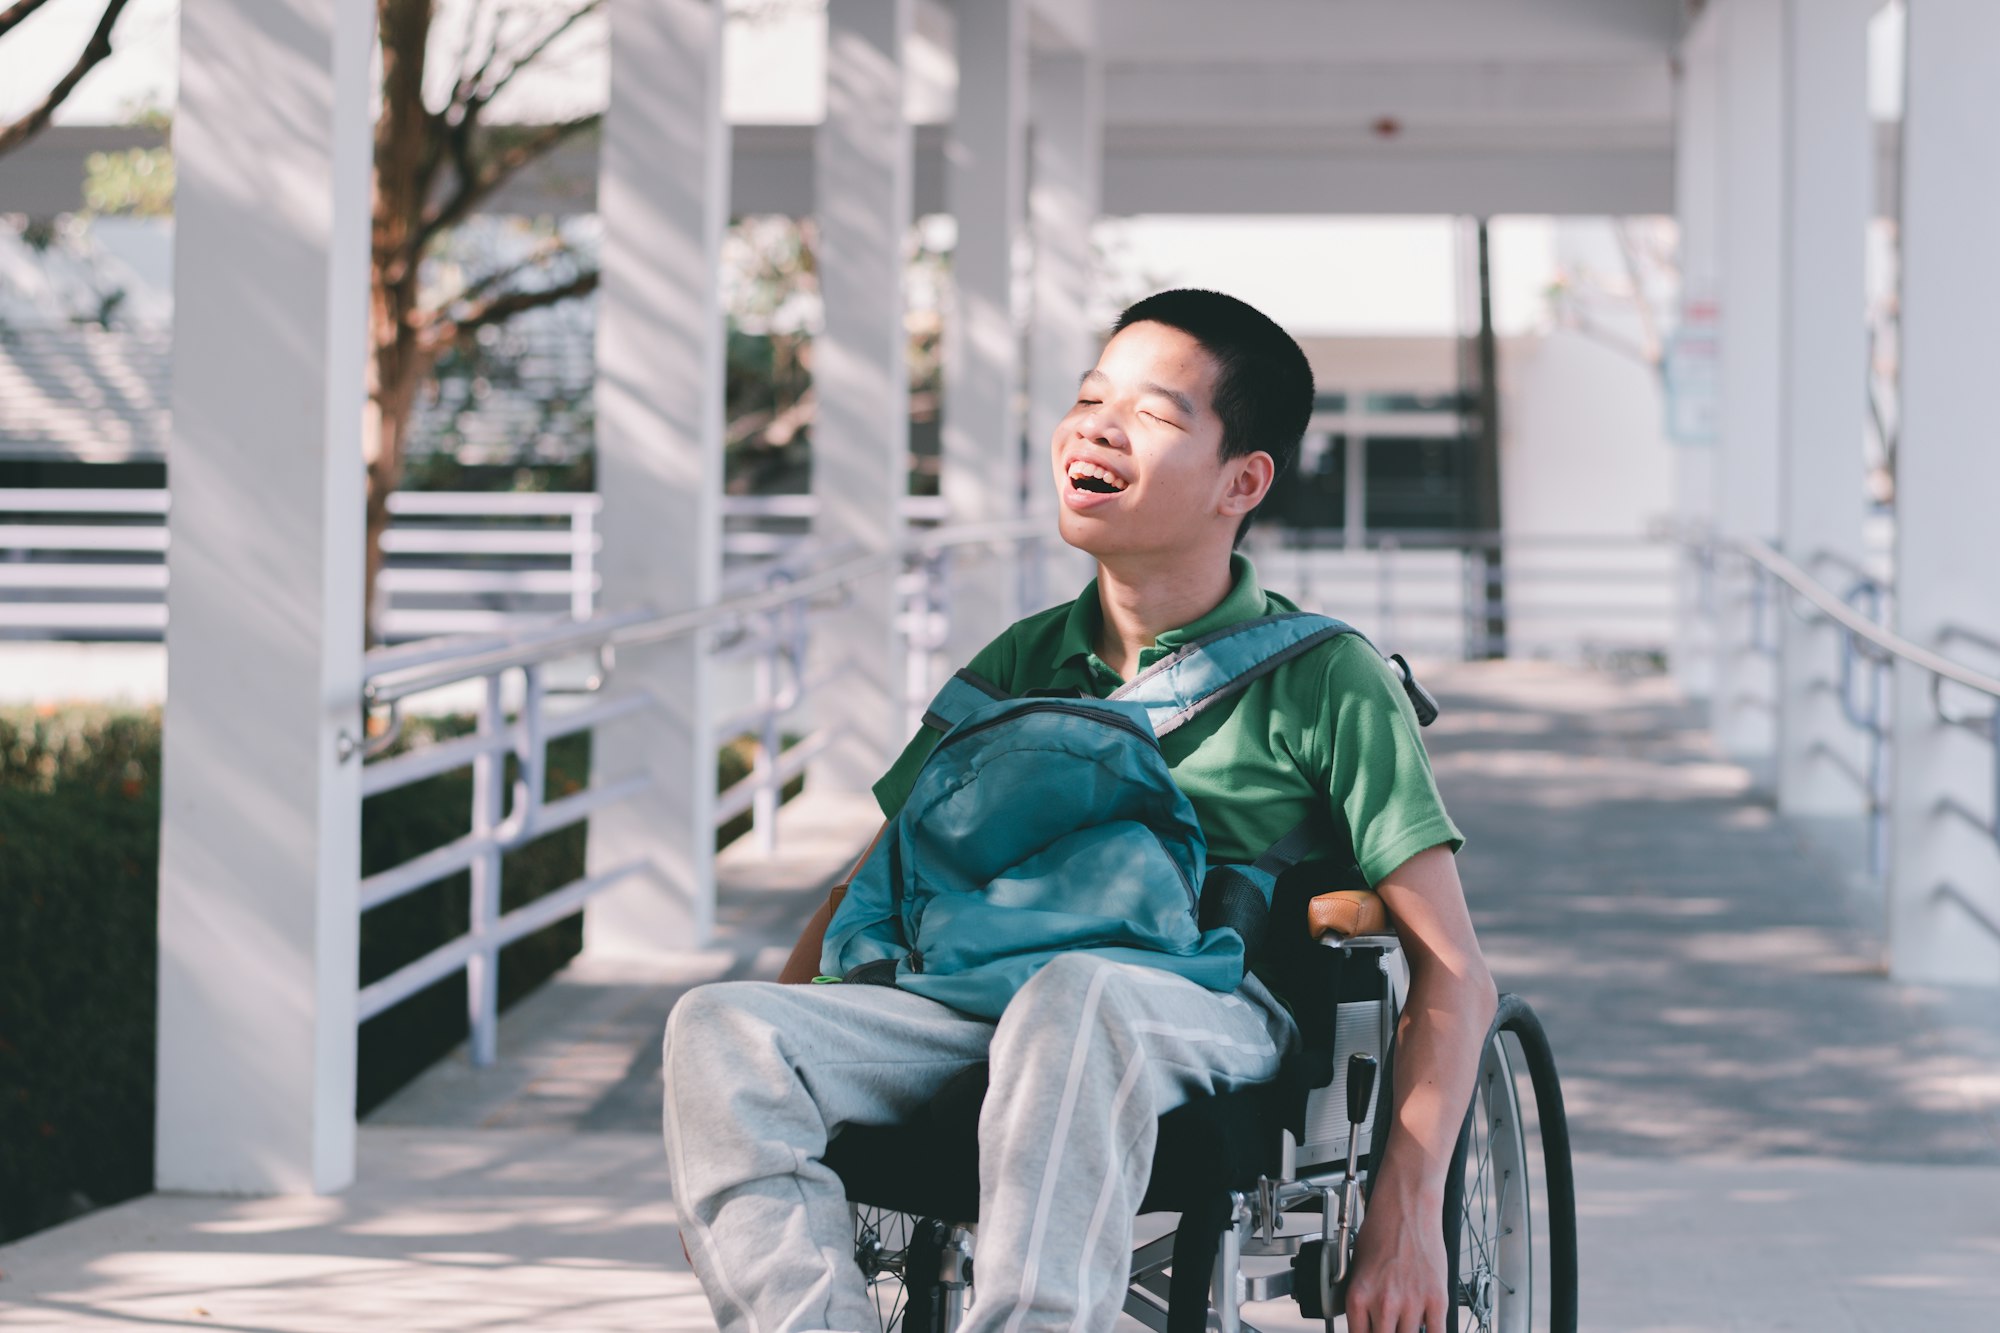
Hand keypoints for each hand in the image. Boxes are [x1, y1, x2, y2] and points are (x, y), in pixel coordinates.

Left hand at [1342, 1183, 1447, 1332]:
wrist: (1406, 1206)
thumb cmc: (1382, 1229)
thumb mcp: (1356, 1265)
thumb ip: (1361, 1298)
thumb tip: (1366, 1320)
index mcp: (1358, 1296)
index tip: (1373, 1332)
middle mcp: (1383, 1303)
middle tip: (1391, 1325)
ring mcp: (1411, 1303)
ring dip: (1408, 1332)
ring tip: (1407, 1320)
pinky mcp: (1437, 1299)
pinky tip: (1428, 1327)